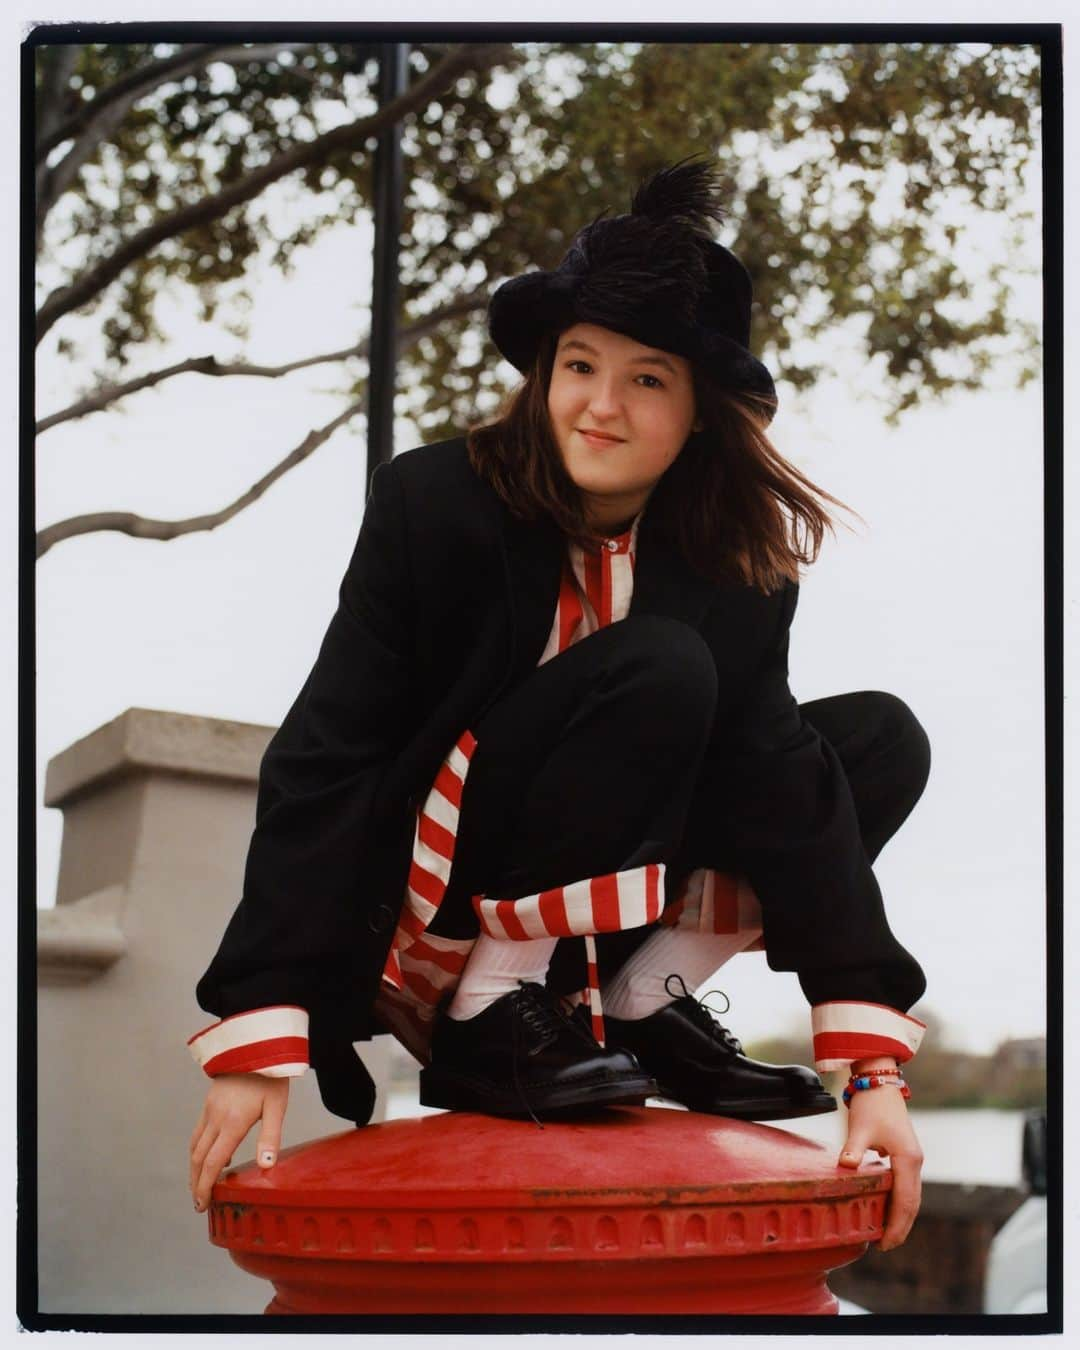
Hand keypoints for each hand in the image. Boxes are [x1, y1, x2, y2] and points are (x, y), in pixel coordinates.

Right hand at [189, 1072, 288, 1212]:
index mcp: (233, 1122)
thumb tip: (265, 1166)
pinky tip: (210, 1156)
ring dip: (194, 1169)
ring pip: (194, 1146)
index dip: (206, 1187)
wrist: (255, 1045)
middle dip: (196, 1184)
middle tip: (199, 1204)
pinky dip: (198, 1150)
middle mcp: (216, 1118)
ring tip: (199, 1186)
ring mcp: (210, 1110)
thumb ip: (270, 1136)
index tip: (203, 1205)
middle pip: (198, 1159)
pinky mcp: (209, 1103)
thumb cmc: (270, 1076)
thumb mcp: (276, 1106)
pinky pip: (198, 1132)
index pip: (213, 1163)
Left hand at [837, 1084, 922, 1251]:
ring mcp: (912, 1158)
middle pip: (912, 1203)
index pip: (905, 1202)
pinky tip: (884, 1208)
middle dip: (900, 1226)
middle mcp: (915, 1161)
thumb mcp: (860, 1128)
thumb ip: (854, 1150)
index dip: (896, 1225)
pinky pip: (905, 1185)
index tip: (884, 1243)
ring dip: (900, 1215)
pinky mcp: (905, 1155)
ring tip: (885, 1234)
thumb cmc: (871, 1105)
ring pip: (911, 1195)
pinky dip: (898, 1201)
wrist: (880, 1083)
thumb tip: (846, 1167)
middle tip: (885, 1246)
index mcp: (908, 1159)